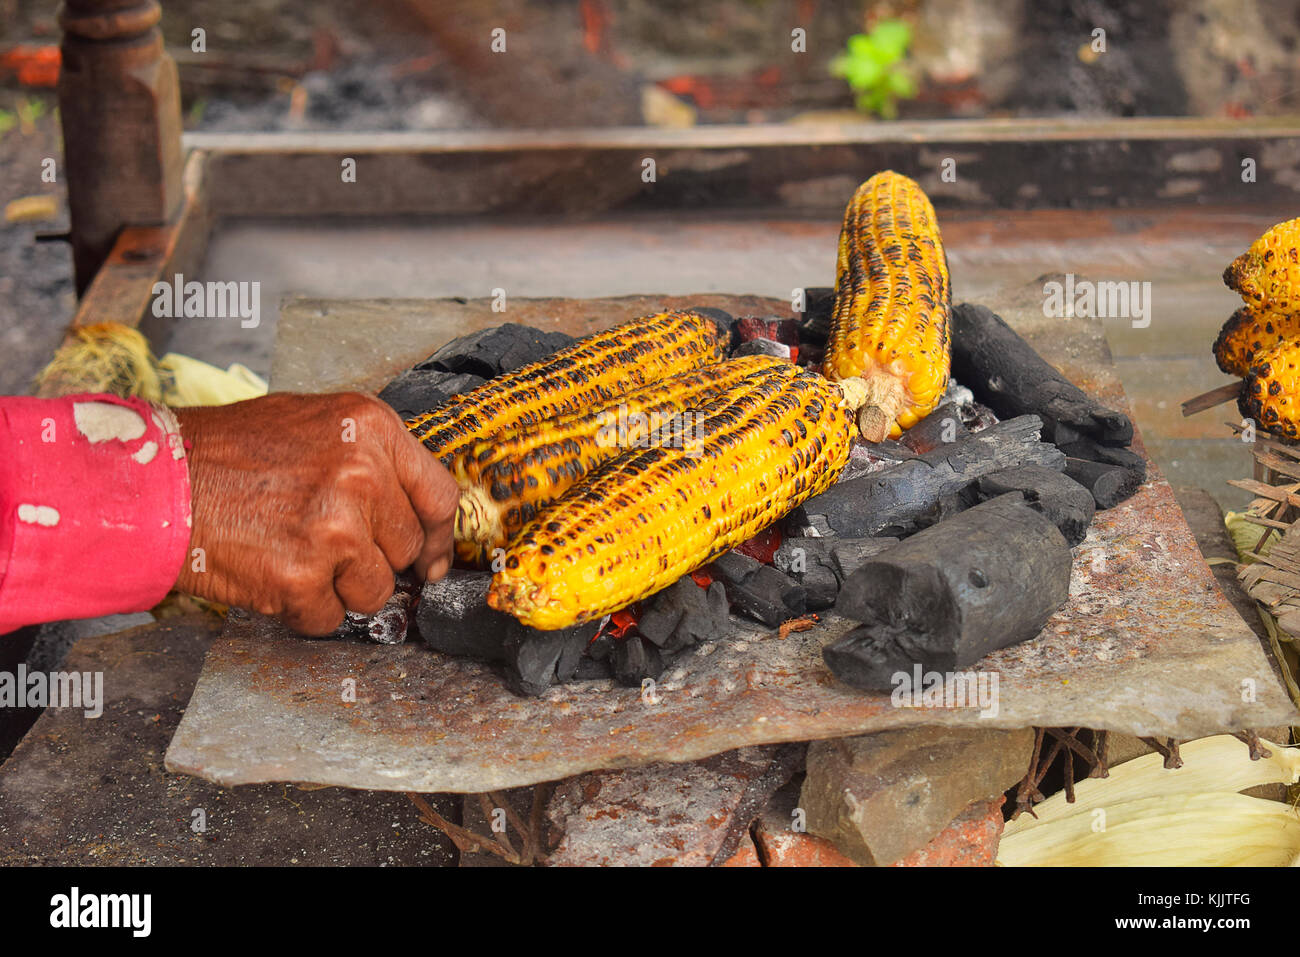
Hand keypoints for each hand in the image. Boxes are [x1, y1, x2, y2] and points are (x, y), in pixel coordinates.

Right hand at [173, 393, 457, 634]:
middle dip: (374, 558)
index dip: (438, 536)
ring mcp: (334, 528)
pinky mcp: (303, 576)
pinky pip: (330, 617)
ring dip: (340, 587)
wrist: (158, 482)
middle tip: (327, 544)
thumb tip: (414, 510)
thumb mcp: (314, 424)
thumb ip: (371, 459)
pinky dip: (302, 608)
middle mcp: (361, 475)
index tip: (433, 558)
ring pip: (376, 590)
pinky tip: (272, 573)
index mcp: (371, 430)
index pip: (439, 496)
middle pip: (407, 548)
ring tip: (294, 553)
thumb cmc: (227, 453)